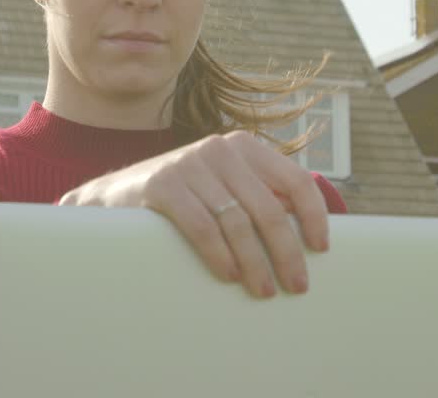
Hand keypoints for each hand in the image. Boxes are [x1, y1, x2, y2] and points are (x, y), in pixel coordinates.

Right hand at [58, 130, 329, 297]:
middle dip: (287, 252)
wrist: (116, 195)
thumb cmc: (184, 196)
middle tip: (297, 284)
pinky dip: (219, 254)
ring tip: (264, 289)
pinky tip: (229, 274)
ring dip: (255, 262)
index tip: (321, 248)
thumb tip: (306, 235)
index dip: (314, 216)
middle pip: (269, 208)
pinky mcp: (163, 185)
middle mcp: (220, 149)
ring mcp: (190, 164)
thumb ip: (259, 196)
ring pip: (237, 222)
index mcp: (245, 147)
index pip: (295, 180)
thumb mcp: (224, 185)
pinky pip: (202, 226)